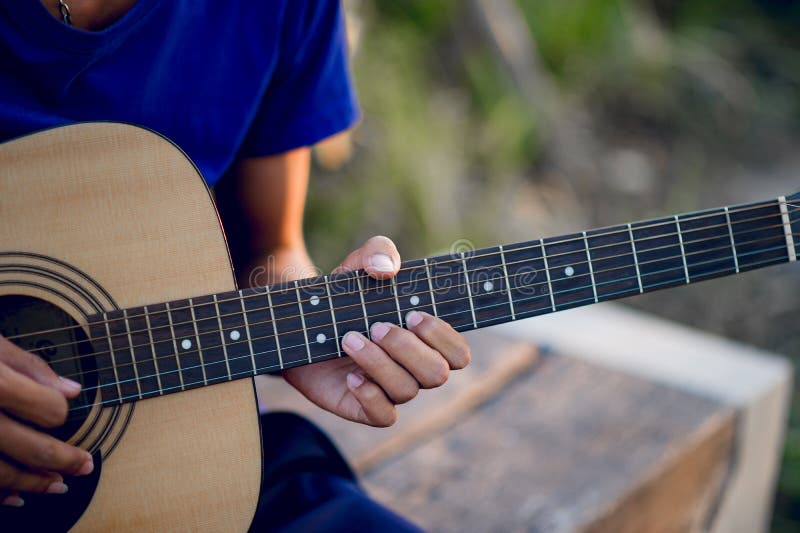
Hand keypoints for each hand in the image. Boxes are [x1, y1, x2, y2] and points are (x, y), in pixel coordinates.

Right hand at [0, 335, 93, 506]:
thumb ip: (29, 366)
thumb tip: (72, 390)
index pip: (49, 410)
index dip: (60, 411)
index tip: (62, 407)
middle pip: (32, 448)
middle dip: (65, 460)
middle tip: (85, 466)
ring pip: (2, 474)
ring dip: (33, 484)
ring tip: (56, 486)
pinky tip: (15, 499)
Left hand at [283, 236, 470, 426]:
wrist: (300, 320)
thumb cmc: (343, 294)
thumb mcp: (358, 264)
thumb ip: (379, 252)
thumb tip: (387, 270)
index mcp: (425, 339)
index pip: (458, 354)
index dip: (443, 338)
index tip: (413, 315)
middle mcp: (414, 367)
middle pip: (436, 374)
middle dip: (407, 348)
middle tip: (376, 325)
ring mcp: (390, 389)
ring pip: (406, 390)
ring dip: (378, 363)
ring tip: (348, 338)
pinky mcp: (363, 407)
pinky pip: (384, 416)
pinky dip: (370, 396)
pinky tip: (350, 377)